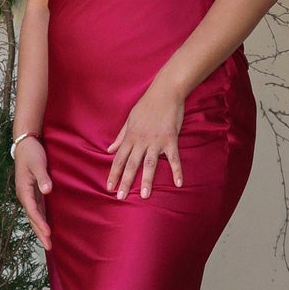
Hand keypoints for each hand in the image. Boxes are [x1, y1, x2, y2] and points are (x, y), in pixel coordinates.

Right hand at [14, 135, 51, 251]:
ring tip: (48, 242)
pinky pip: (37, 210)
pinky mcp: (32, 192)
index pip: (32, 210)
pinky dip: (41, 220)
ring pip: (34, 216)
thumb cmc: (32, 153)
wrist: (25, 144)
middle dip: (40, 232)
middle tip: (49, 246)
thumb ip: (42, 178)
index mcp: (23, 190)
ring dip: (40, 229)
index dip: (40, 223)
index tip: (48, 233)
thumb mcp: (38, 164)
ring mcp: (28, 194)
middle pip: (32, 218)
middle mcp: (24, 195)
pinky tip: (46, 227)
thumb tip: (46, 191)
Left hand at [107, 79, 183, 199]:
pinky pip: (174, 158)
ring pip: (150, 164)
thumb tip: (109, 150)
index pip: (119, 158)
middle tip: (121, 197)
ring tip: (145, 195)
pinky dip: (177, 171)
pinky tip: (179, 183)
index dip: (113, 173)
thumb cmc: (147, 104)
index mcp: (131, 136)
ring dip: (147, 180)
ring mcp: (156, 141)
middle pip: (131, 164)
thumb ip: (120, 137)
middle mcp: (141, 141)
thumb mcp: (130, 119)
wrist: (165, 92)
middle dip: (126, 182)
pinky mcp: (171, 139)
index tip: (109, 187)